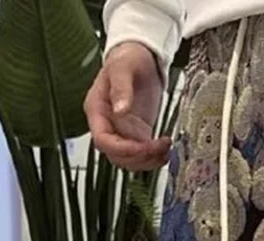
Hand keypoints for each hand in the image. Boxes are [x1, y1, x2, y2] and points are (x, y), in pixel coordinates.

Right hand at [84, 42, 170, 170]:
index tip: (144, 146)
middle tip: (160, 147)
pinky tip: (166, 151)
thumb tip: (120, 111)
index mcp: (96, 110)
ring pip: (130, 160)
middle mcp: (106, 125)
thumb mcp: (123, 67)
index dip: (122, 149)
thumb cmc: (129, 58)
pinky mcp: (137, 135)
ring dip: (148, 161)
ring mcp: (122, 132)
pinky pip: (142, 155)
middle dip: (139, 157)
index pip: (103, 141)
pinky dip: (154, 158)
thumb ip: (121, 88)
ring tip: (167, 149)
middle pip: (117, 155)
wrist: (142, 58)